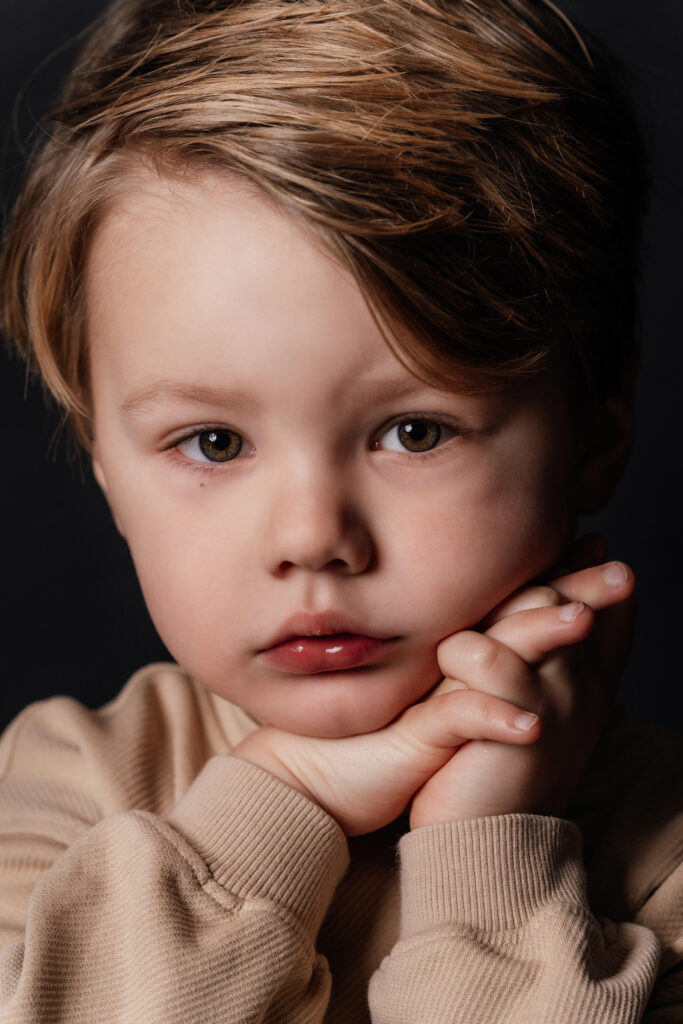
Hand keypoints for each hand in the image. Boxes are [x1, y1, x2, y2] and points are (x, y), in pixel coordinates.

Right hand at [231, 539, 625, 835]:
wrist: (315, 779)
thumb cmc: (379, 742)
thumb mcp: (436, 700)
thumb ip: (468, 669)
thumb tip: (515, 649)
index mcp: (457, 651)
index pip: (515, 604)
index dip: (560, 578)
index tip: (599, 550)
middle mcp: (448, 662)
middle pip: (515, 615)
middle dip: (571, 590)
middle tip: (619, 569)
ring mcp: (433, 692)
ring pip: (492, 655)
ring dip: (539, 637)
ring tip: (584, 621)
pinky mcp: (416, 732)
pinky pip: (459, 719)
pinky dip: (494, 719)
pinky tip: (530, 723)